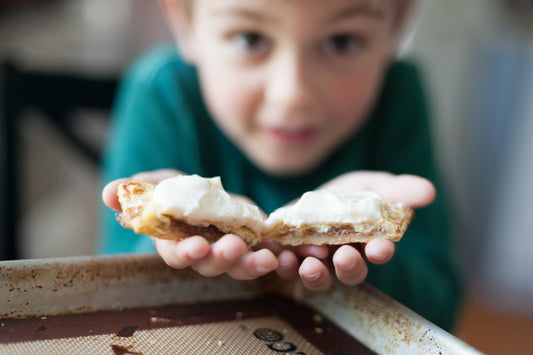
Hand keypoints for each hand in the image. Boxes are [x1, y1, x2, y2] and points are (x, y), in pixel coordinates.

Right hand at [102, 169, 278, 279]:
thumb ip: (139, 189)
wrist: (212, 191)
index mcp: (176, 242)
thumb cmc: (180, 190)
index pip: (176, 254)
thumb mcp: (162, 182)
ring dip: (253, 265)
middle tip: (233, 246)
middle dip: (221, 258)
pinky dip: (277, 258)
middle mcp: (203, 253)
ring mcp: (230, 253)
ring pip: (240, 267)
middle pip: (210, 265)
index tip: (195, 245)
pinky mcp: (254, 246)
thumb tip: (108, 192)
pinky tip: (288, 253)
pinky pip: (265, 257)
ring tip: (268, 258)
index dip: (185, 253)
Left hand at [272, 171, 435, 290]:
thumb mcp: (369, 185)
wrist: (306, 198)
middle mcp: (344, 258)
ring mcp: (317, 262)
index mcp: (367, 243)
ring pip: (320, 277)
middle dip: (350, 267)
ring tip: (311, 264)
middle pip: (351, 272)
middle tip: (345, 257)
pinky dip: (287, 266)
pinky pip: (289, 271)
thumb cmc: (344, 195)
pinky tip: (285, 258)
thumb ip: (396, 190)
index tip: (380, 248)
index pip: (378, 252)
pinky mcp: (291, 259)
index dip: (380, 252)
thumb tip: (429, 191)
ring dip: (317, 274)